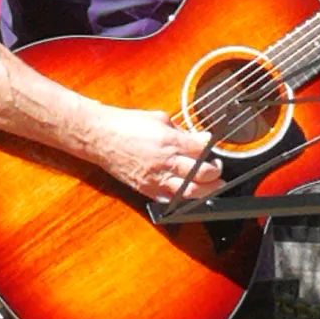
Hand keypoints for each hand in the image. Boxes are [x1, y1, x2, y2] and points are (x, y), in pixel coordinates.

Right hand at [85, 104, 223, 202]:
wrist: (101, 138)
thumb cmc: (127, 125)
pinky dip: (183, 199)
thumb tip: (201, 138)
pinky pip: (170, 200)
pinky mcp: (146, 189)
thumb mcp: (160, 118)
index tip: (214, 150)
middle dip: (215, 174)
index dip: (212, 151)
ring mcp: (156, 178)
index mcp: (170, 141)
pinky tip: (189, 195)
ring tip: (212, 187)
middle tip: (218, 171)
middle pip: (201, 174)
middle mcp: (165, 162)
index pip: (202, 150)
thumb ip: (183, 131)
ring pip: (189, 192)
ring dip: (206, 191)